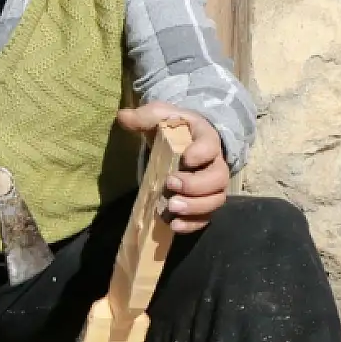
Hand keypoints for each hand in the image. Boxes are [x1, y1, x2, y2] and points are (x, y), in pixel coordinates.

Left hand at [116, 103, 229, 233]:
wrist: (185, 140)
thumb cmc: (174, 127)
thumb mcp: (160, 116)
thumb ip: (145, 116)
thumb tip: (123, 116)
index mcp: (206, 139)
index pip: (211, 146)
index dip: (201, 153)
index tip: (185, 157)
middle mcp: (215, 164)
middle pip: (218, 178)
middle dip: (195, 185)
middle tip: (170, 184)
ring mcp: (211, 186)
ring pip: (215, 200)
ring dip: (194, 207)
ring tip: (171, 208)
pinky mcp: (204, 203)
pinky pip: (205, 217)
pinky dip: (192, 224)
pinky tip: (174, 226)